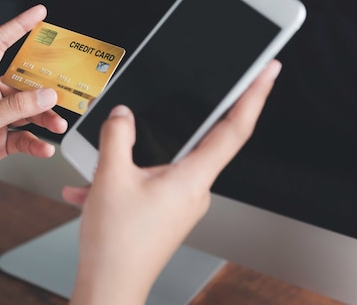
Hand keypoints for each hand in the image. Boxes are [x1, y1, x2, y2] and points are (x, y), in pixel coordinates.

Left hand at [0, 5, 66, 215]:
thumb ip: (15, 108)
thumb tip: (46, 95)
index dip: (17, 27)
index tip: (39, 15)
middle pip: (20, 83)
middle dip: (43, 89)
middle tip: (64, 90)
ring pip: (26, 112)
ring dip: (43, 118)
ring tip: (57, 126)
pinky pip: (23, 137)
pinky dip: (35, 142)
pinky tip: (44, 148)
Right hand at [66, 60, 281, 304]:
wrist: (109, 287)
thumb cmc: (117, 244)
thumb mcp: (111, 177)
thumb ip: (117, 136)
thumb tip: (123, 114)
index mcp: (192, 179)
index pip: (234, 129)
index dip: (252, 96)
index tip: (265, 72)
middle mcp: (192, 191)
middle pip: (193, 142)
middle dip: (164, 125)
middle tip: (150, 109)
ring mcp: (178, 204)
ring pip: (159, 164)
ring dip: (128, 161)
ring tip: (99, 168)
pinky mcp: (163, 213)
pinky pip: (145, 184)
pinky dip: (120, 182)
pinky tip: (91, 189)